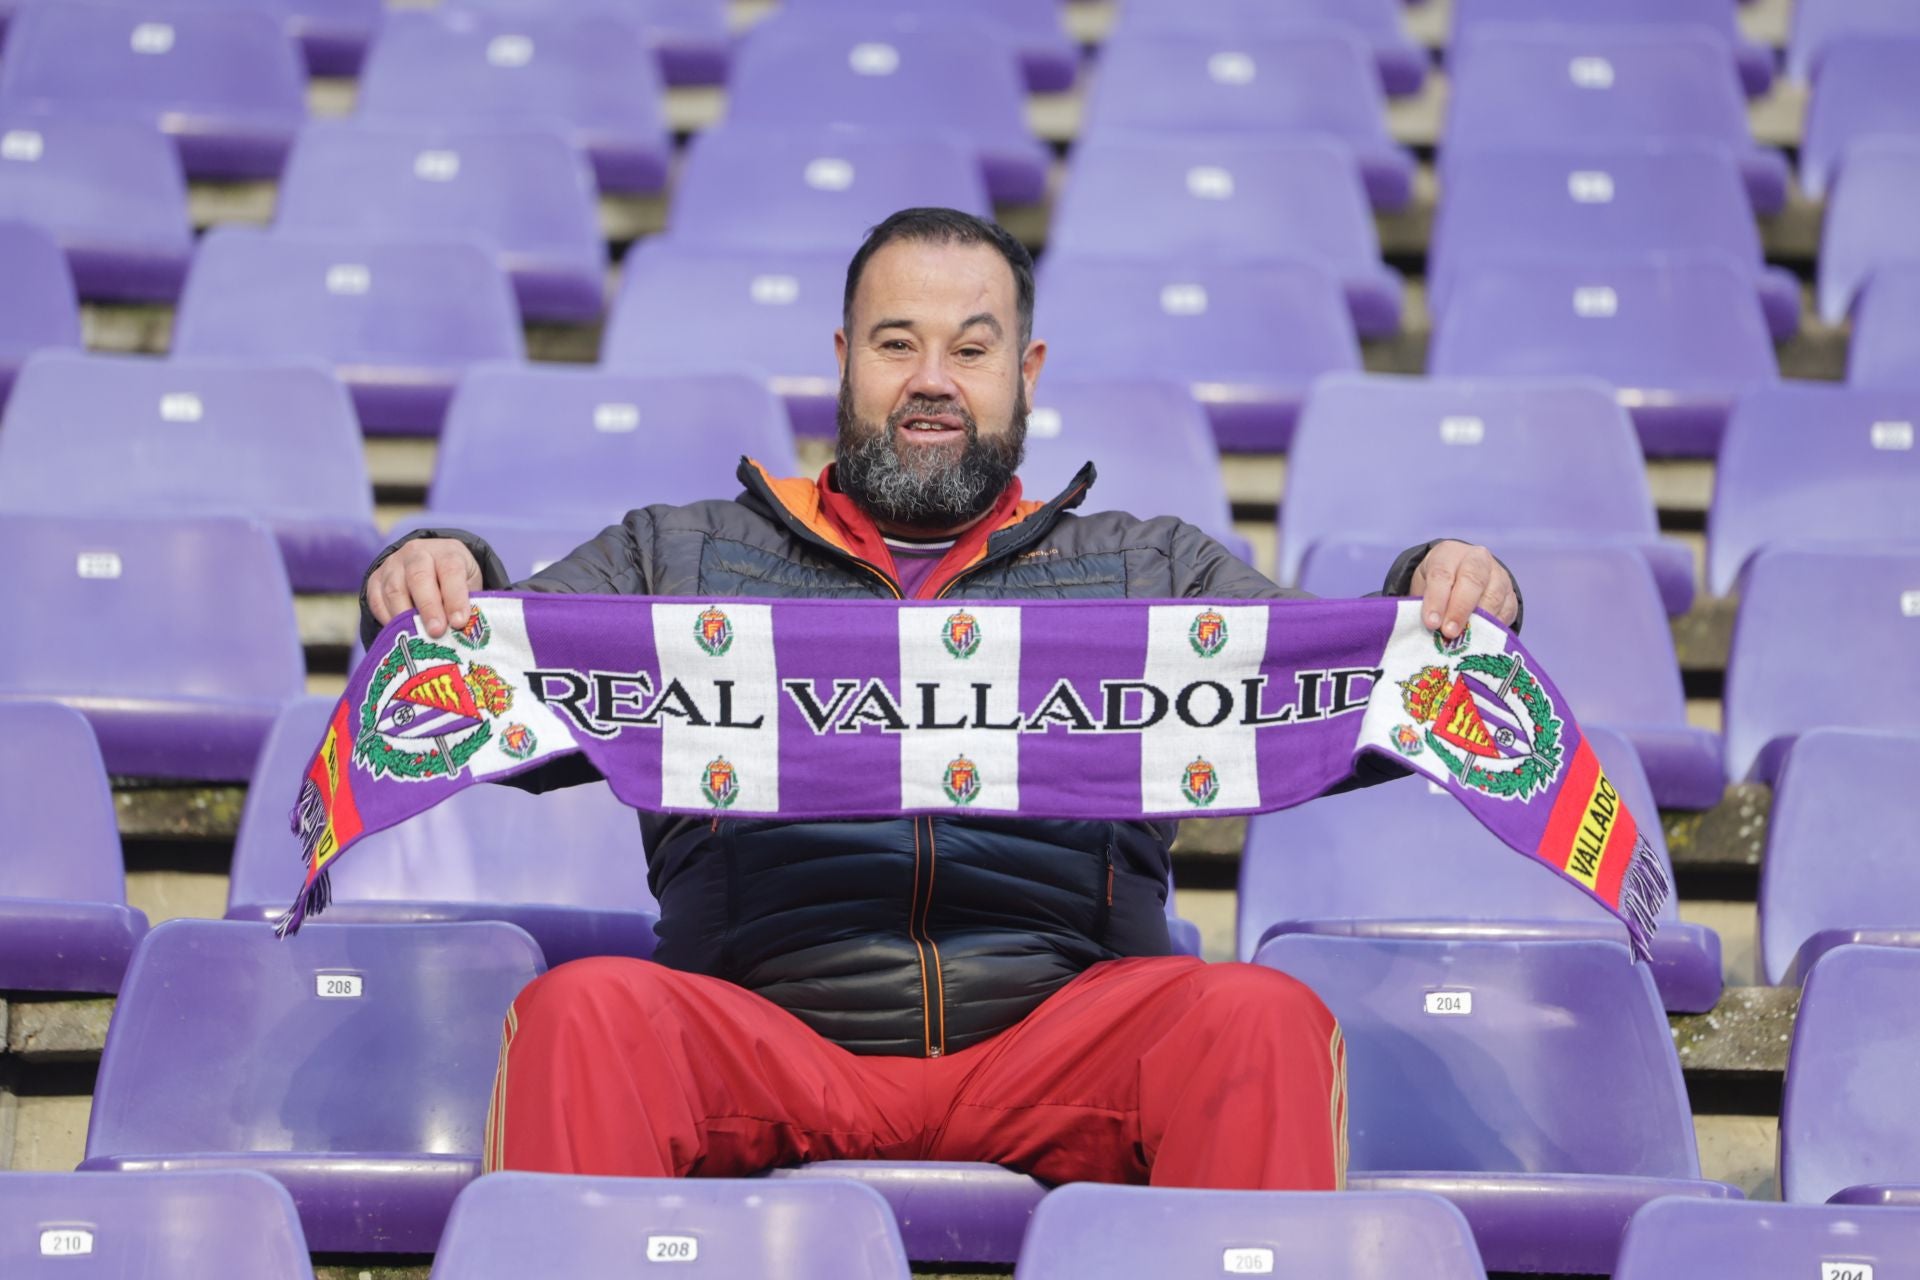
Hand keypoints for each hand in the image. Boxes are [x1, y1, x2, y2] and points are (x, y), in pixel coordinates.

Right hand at [366, 538, 482, 637]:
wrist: (429, 562)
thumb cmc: (454, 579)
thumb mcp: (469, 584)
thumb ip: (469, 603)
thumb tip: (466, 631)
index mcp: (446, 553)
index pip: (451, 571)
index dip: (455, 598)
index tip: (459, 622)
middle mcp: (417, 553)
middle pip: (418, 578)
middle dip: (428, 607)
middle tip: (437, 632)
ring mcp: (393, 565)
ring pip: (394, 591)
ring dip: (406, 617)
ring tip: (418, 638)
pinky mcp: (375, 579)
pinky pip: (377, 601)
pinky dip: (387, 619)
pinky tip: (400, 632)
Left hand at [1409, 541, 1517, 638]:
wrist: (1462, 575)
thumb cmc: (1437, 585)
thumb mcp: (1424, 586)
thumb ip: (1422, 604)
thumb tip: (1421, 629)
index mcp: (1449, 554)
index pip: (1442, 574)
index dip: (1436, 599)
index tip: (1431, 623)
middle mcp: (1477, 559)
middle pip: (1472, 581)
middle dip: (1459, 609)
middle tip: (1449, 632)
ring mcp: (1498, 576)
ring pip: (1493, 596)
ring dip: (1479, 621)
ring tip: (1465, 641)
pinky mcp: (1511, 595)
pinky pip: (1506, 611)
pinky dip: (1494, 627)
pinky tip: (1482, 639)